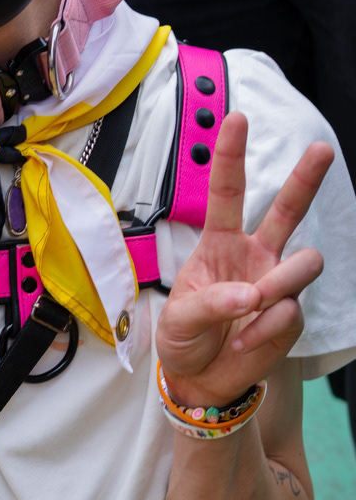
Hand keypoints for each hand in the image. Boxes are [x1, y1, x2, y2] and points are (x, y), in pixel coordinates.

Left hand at [156, 112, 332, 406]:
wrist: (199, 381)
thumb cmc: (183, 338)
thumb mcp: (179, 319)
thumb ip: (211, 302)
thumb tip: (253, 295)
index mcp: (218, 244)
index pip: (227, 192)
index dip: (231, 155)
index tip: (237, 118)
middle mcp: (254, 255)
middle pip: (288, 209)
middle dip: (306, 178)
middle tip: (321, 148)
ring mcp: (277, 283)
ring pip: (304, 263)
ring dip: (280, 283)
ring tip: (253, 305)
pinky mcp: (290, 315)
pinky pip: (290, 312)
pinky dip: (265, 329)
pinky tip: (244, 341)